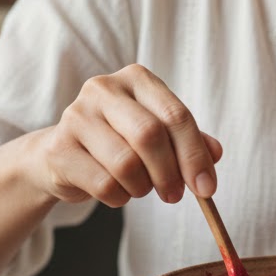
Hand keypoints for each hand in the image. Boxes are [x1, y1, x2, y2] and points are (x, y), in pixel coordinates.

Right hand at [36, 64, 221, 207]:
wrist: (61, 154)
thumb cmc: (118, 140)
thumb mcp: (157, 132)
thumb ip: (188, 139)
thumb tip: (215, 153)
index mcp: (136, 78)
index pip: (175, 115)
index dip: (195, 155)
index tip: (207, 188)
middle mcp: (104, 88)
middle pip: (150, 135)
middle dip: (170, 173)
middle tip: (175, 196)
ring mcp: (77, 115)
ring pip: (126, 163)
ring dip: (142, 187)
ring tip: (141, 188)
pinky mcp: (59, 147)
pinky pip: (103, 184)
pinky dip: (119, 197)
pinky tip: (117, 191)